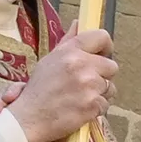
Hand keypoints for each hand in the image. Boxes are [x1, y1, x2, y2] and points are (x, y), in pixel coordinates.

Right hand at [0, 26, 116, 141]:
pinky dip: (96, 108)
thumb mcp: (50, 60)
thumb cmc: (38, 89)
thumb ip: (68, 42)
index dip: (106, 47)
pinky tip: (80, 109)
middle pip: (112, 66)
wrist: (29, 118)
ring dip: (100, 93)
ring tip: (79, 97)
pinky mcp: (93, 104)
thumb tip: (79, 23)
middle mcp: (81, 64)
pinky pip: (105, 104)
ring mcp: (89, 85)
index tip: (102, 54)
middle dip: (102, 75)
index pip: (101, 37)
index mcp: (70, 51)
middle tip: (86, 83)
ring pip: (110, 87)